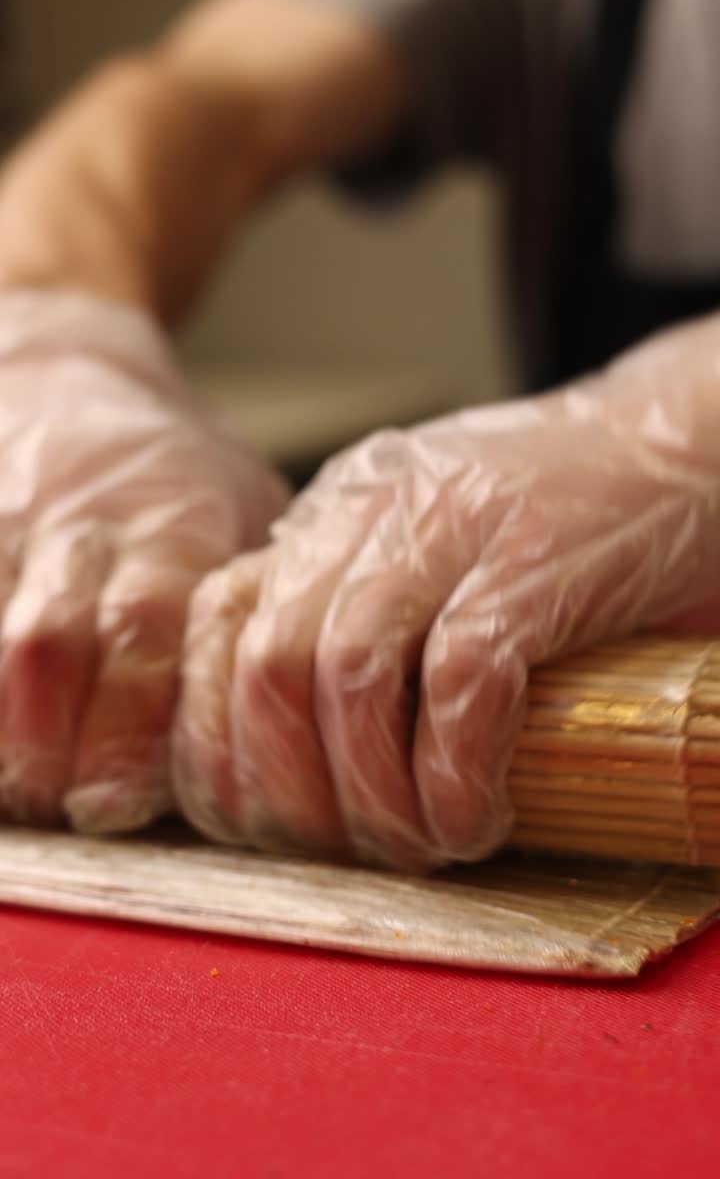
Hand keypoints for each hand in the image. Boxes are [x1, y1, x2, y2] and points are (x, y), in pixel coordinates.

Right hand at [0, 291, 287, 831]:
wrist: (68, 372)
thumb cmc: (177, 469)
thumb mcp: (247, 509)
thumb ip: (261, 601)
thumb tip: (296, 711)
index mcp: (175, 524)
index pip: (146, 626)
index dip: (126, 724)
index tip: (117, 805)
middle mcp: (84, 524)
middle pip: (46, 646)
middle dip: (45, 751)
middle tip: (63, 807)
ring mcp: (7, 525)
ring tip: (21, 788)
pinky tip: (0, 737)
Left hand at [173, 315, 719, 870]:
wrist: (678, 438)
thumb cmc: (560, 510)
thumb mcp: (430, 534)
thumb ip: (359, 599)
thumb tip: (296, 736)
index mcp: (339, 509)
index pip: (214, 623)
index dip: (216, 743)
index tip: (258, 819)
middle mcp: (375, 509)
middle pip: (268, 666)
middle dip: (290, 792)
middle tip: (348, 851)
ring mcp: (453, 528)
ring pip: (346, 678)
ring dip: (374, 796)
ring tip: (422, 845)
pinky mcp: (535, 561)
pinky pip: (460, 685)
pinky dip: (456, 773)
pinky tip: (479, 816)